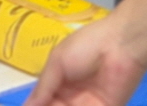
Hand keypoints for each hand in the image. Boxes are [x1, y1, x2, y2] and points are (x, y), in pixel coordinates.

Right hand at [27, 14, 146, 105]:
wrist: (120, 46)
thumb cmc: (85, 46)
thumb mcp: (57, 62)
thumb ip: (43, 87)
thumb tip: (26, 105)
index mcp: (60, 80)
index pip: (44, 99)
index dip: (36, 105)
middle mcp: (72, 95)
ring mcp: (88, 104)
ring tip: (60, 105)